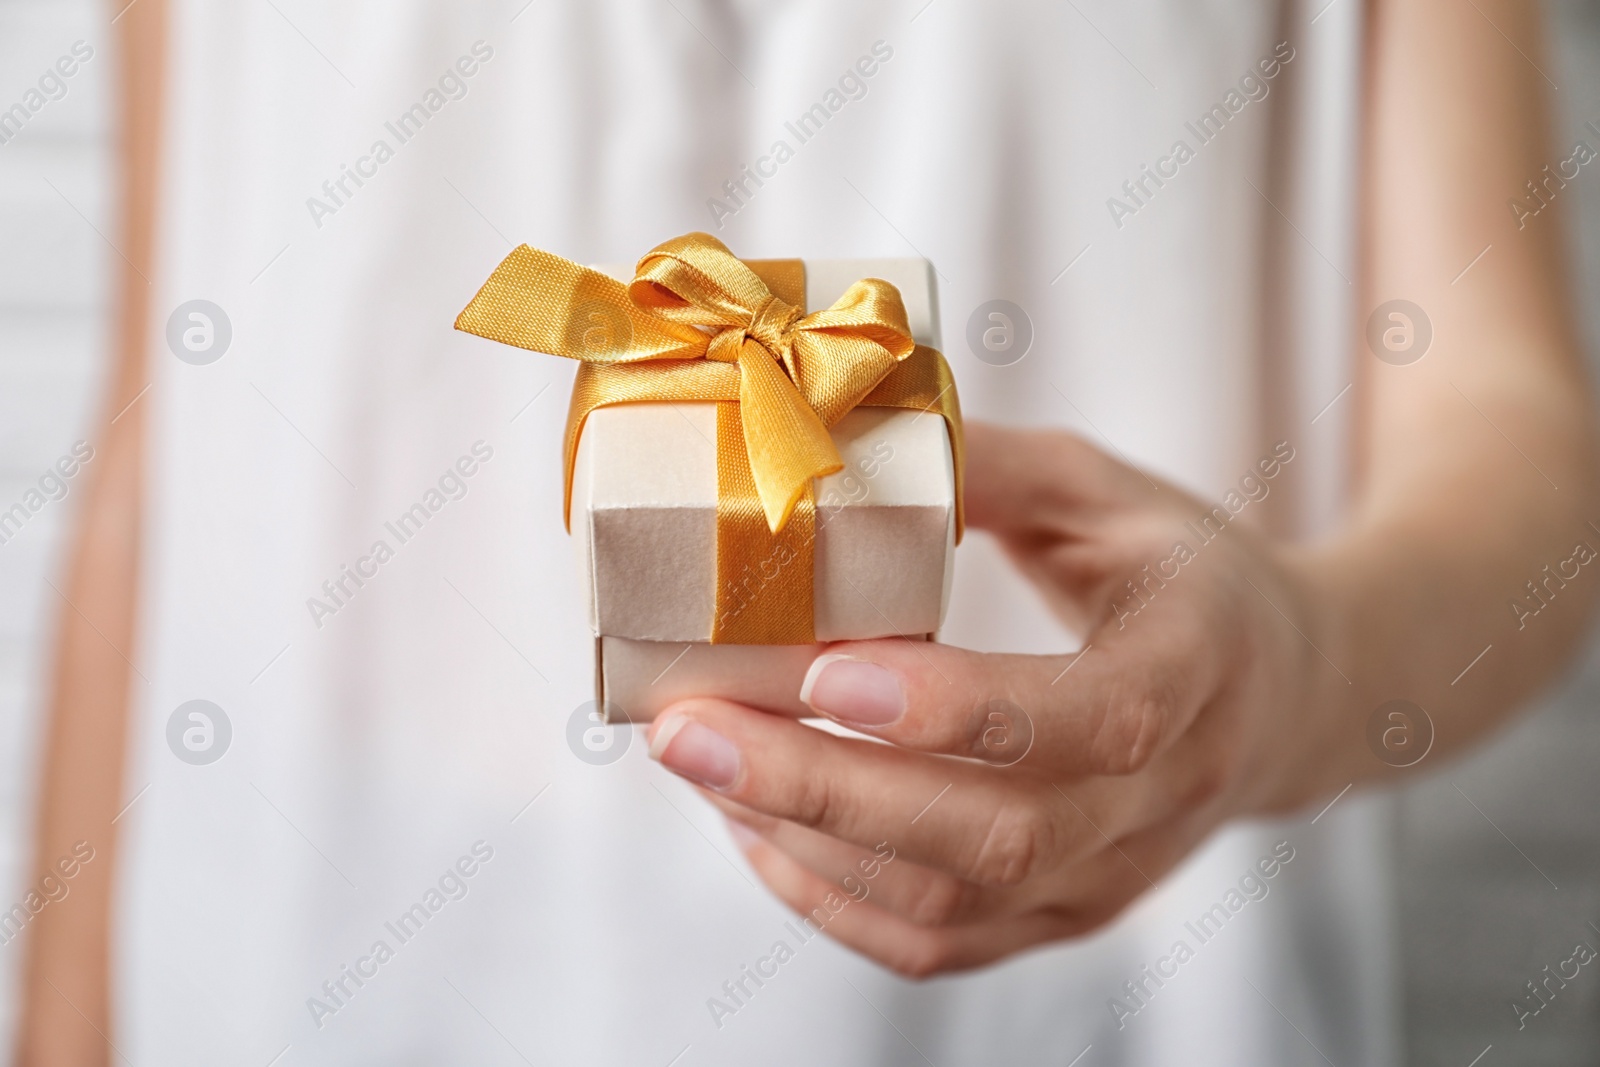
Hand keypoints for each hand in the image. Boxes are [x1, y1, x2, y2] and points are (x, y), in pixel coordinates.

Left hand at [645, 421, 1348, 975]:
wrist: (1280, 690)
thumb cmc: (1178, 570)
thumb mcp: (1104, 488)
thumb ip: (989, 467)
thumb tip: (840, 444)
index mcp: (1199, 662)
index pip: (1091, 717)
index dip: (957, 709)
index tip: (823, 669)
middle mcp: (1169, 791)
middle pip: (997, 836)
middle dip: (822, 787)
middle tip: (688, 727)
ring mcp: (1117, 871)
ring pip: (952, 904)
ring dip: (807, 841)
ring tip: (704, 763)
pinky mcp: (1068, 911)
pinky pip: (939, 944)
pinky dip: (831, 897)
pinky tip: (758, 828)